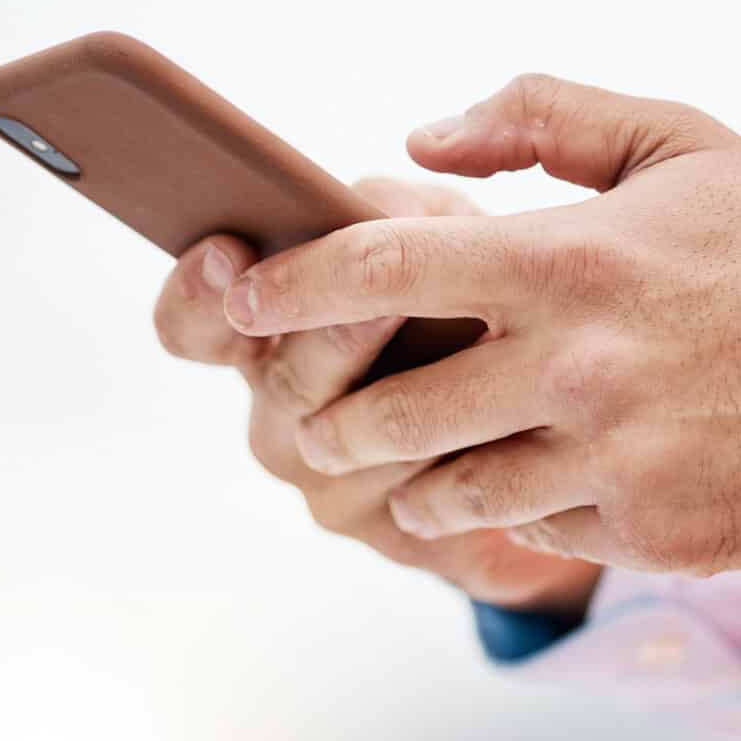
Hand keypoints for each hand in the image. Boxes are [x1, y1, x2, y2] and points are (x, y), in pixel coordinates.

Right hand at [151, 176, 602, 614]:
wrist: (551, 430)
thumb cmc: (474, 308)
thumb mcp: (441, 241)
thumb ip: (406, 215)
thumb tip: (385, 203)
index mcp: (263, 335)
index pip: (190, 324)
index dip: (195, 292)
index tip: (228, 252)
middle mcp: (282, 414)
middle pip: (283, 380)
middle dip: (335, 336)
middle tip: (381, 302)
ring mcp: (334, 486)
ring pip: (357, 443)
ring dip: (413, 394)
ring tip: (471, 349)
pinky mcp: (401, 537)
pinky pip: (424, 499)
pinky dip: (470, 453)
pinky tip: (517, 422)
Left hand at [221, 74, 740, 575]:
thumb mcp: (679, 139)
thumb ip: (541, 120)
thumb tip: (420, 139)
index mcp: (572, 258)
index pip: (382, 270)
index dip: (290, 286)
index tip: (244, 295)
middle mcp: (579, 364)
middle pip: (389, 410)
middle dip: (331, 417)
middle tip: (322, 418)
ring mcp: (614, 458)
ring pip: (451, 490)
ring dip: (417, 480)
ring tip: (420, 467)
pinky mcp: (652, 530)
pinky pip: (542, 531)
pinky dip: (523, 512)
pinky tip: (542, 486)